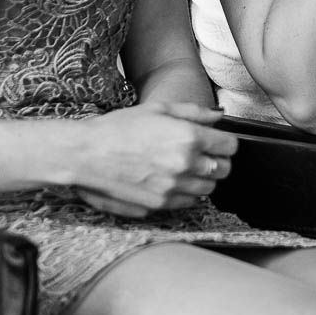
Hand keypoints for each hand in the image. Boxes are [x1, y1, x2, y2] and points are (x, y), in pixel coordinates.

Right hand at [71, 101, 237, 217]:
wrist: (85, 154)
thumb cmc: (118, 128)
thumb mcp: (158, 109)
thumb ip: (195, 112)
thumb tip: (219, 117)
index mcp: (188, 138)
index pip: (230, 146)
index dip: (224, 142)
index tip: (215, 141)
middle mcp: (184, 165)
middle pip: (223, 170)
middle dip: (216, 160)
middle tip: (200, 154)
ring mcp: (172, 188)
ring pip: (208, 189)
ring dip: (201, 178)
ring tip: (182, 167)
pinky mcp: (159, 205)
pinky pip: (188, 202)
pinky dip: (185, 193)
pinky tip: (170, 180)